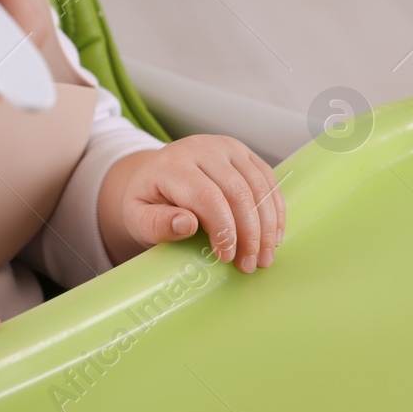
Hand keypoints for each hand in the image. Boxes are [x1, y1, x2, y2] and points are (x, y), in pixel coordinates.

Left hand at [97, 135, 285, 271]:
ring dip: (266, 226)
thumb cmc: (148, 201)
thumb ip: (157, 223)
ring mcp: (224, 147)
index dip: (222, 228)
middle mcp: (199, 148)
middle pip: (237, 191)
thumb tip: (186, 224)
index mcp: (171, 164)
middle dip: (249, 233)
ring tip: (264, 257)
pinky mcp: (242, 152)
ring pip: (258, 186)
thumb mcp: (138, 217)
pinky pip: (267, 180)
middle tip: (250, 264)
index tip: (226, 257)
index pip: (206, 195)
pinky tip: (272, 236)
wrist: (155, 175)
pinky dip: (274, 210)